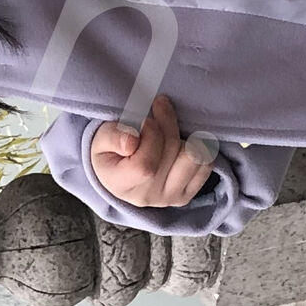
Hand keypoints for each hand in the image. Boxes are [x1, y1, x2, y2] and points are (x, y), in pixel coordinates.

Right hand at [88, 94, 218, 208]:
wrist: (117, 175)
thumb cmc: (109, 152)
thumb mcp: (100, 140)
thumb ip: (112, 136)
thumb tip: (132, 141)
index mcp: (121, 184)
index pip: (146, 166)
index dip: (151, 136)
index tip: (146, 119)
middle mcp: (147, 196)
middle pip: (171, 153)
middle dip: (167, 123)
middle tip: (159, 108)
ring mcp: (169, 198)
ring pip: (192, 158)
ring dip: (182, 136)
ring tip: (168, 130)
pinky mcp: (185, 195)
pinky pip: (205, 166)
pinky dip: (197, 148)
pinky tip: (181, 142)